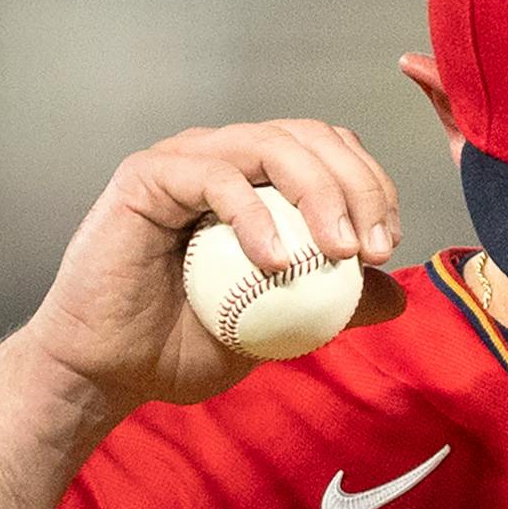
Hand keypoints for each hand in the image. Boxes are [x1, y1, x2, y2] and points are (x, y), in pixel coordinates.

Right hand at [21, 119, 407, 419]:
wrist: (110, 371)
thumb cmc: (184, 345)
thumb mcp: (279, 328)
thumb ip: (333, 303)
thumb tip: (397, 294)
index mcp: (258, 180)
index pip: (330, 153)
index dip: (371, 187)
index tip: (388, 246)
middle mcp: (224, 156)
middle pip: (310, 137)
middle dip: (359, 186)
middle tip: (375, 247)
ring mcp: (185, 161)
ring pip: (271, 144)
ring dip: (319, 194)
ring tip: (338, 252)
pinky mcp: (147, 177)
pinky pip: (216, 178)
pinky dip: (256, 216)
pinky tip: (278, 264)